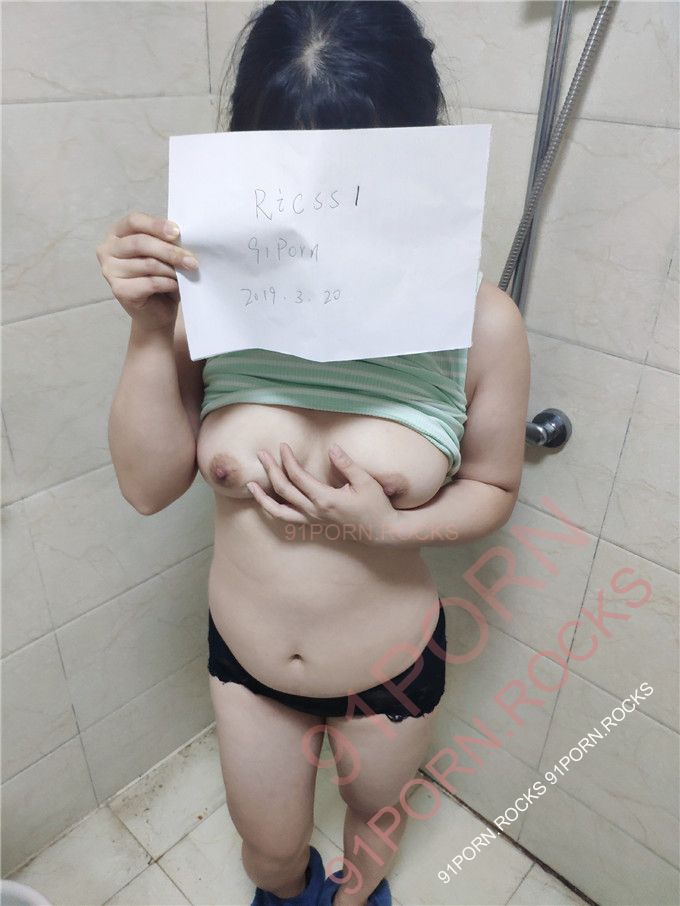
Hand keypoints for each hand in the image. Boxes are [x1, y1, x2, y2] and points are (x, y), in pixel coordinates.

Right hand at [95, 211, 199, 333]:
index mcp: (117, 234)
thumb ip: (165, 242)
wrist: (156, 313)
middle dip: (170, 251)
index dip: (156, 225)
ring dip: (172, 269)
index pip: (134, 221)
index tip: (177, 232)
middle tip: (192, 260)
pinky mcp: (119, 290)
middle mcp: (108, 250)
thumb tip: (180, 236)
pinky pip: (150, 282)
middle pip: (140, 243)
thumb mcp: (163, 254)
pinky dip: (168, 283)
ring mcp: (110, 271)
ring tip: (185, 274)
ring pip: (148, 263)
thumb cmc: (160, 278)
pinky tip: (174, 285)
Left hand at [246, 442, 401, 544]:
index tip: (283, 446)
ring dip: (263, 498)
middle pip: (284, 490)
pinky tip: (267, 502)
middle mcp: (315, 512)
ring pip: (279, 512)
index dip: (287, 460)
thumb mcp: (365, 482)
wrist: (381, 531)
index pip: (298, 477)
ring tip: (251, 486)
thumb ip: (347, 464)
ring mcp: (313, 520)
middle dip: (271, 470)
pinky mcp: (315, 524)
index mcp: (325, 499)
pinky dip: (273, 511)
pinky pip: (288, 520)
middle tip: (262, 454)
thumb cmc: (376, 505)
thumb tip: (332, 448)